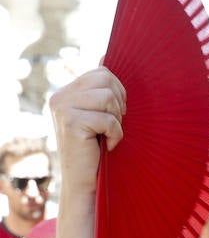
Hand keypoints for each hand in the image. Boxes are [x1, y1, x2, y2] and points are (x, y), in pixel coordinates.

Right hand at [49, 67, 126, 196]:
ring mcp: (63, 108)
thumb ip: (101, 90)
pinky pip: (108, 118)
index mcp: (67, 92)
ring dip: (117, 119)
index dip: (118, 91)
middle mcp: (60, 96)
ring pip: (108, 97)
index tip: (117, 114)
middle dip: (119, 103)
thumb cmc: (99, 151)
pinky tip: (107, 146)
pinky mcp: (71, 122)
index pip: (101, 72)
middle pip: (106, 78)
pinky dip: (116, 134)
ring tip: (109, 135)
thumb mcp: (100, 116)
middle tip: (114, 125)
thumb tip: (105, 54)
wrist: (87, 183)